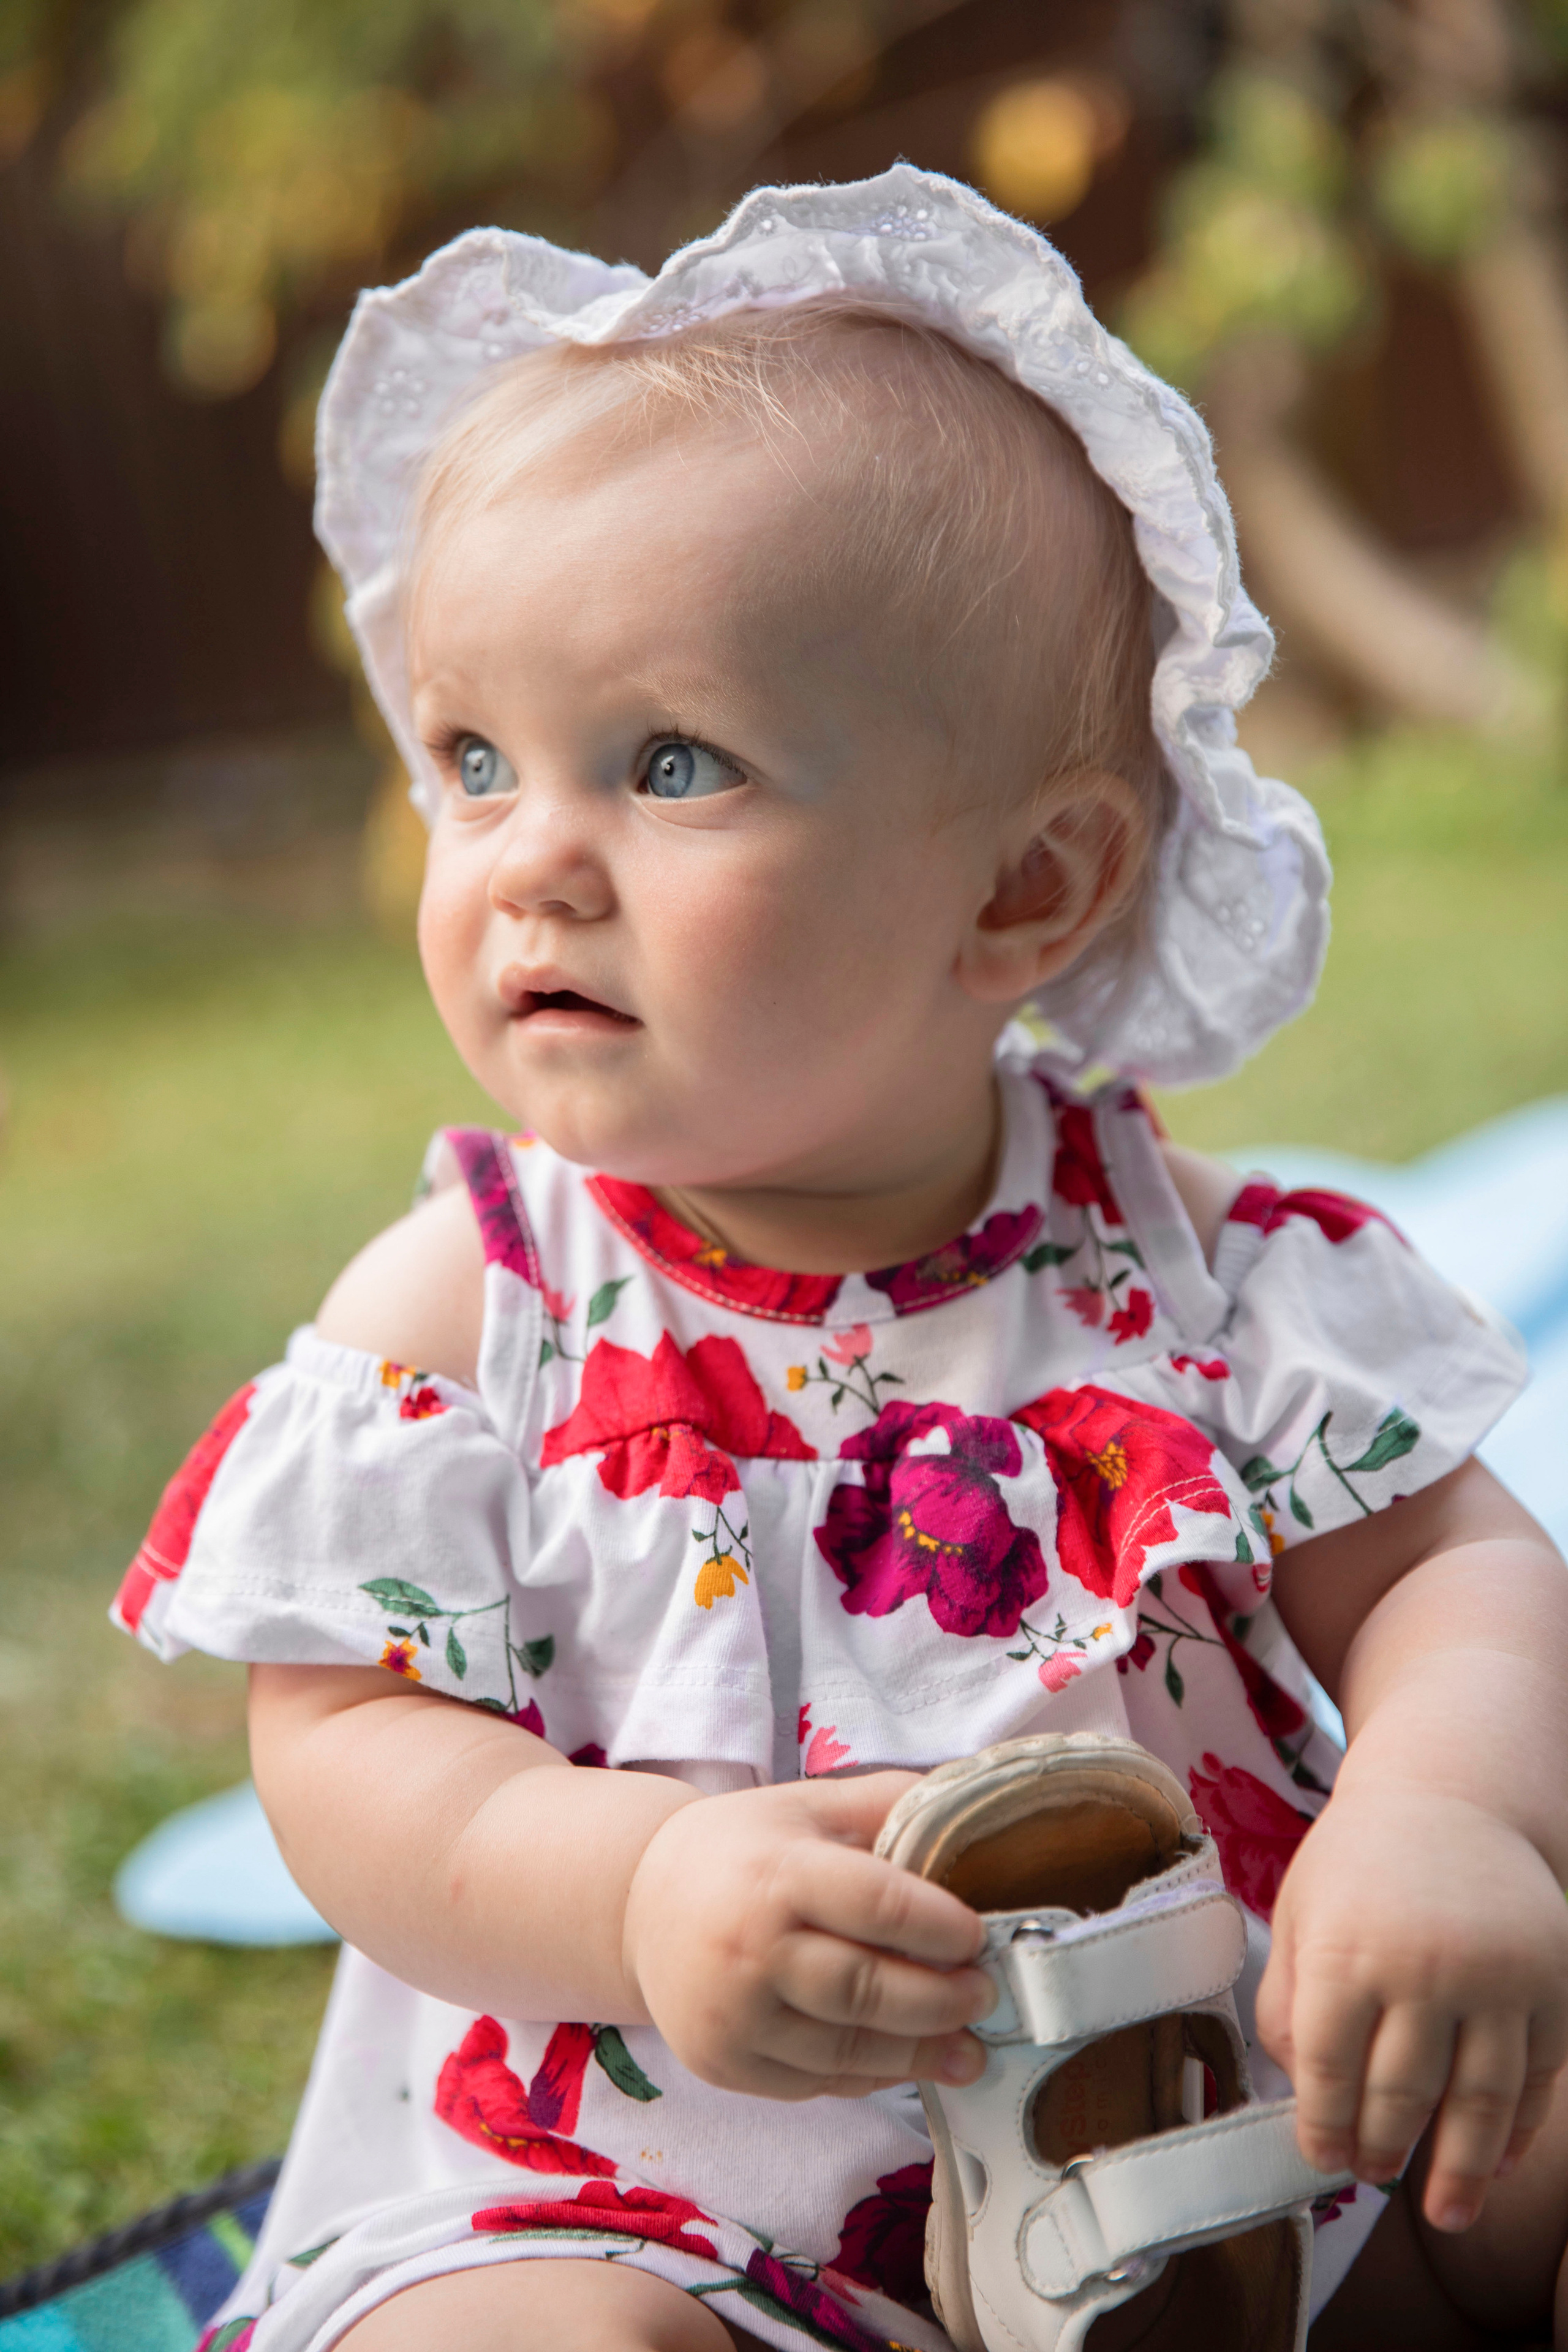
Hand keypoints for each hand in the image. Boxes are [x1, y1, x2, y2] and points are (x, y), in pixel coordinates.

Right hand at [622, 1774, 992, 2100]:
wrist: (640, 1905)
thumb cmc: (740, 1849)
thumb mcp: (806, 1805)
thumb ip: (884, 1804)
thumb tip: (971, 1809)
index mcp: (773, 1873)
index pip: (874, 1903)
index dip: (937, 1925)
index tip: (979, 1934)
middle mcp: (747, 1950)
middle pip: (863, 1989)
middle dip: (939, 1999)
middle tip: (986, 1994)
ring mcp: (731, 2017)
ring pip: (845, 2050)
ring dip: (918, 2052)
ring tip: (970, 2046)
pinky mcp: (724, 2065)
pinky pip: (815, 2082)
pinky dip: (870, 2075)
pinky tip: (906, 2060)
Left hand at [1257, 1781, 1567, 2231]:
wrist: (1450, 1796)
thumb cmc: (1359, 1862)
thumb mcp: (1299, 1914)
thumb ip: (1287, 2002)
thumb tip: (1297, 2092)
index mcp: (1346, 1948)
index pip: (1326, 2068)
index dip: (1322, 2126)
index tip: (1321, 2159)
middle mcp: (1424, 1965)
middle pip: (1401, 2093)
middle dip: (1382, 2149)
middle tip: (1372, 2177)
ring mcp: (1497, 1978)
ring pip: (1479, 2102)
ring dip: (1459, 2169)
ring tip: (1443, 2211)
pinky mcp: (1551, 1984)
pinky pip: (1537, 2078)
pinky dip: (1517, 2130)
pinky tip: (1496, 2162)